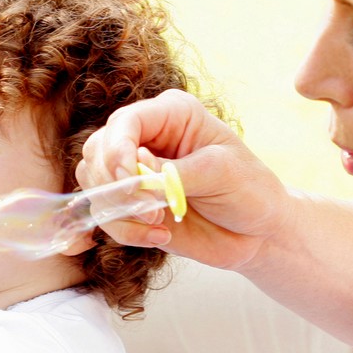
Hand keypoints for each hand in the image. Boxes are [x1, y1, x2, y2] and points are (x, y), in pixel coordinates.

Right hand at [77, 89, 291, 270]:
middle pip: (97, 151)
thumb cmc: (249, 190)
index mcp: (171, 115)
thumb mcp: (221, 173)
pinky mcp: (133, 207)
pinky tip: (159, 237)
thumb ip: (175, 172)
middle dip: (114, 184)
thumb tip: (135, 172)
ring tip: (159, 224)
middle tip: (151, 210)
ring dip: (119, 211)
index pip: (125, 122)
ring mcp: (136, 174)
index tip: (129, 178)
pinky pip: (106, 216)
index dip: (118, 149)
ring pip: (94, 185)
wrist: (258, 232)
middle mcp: (146, 140)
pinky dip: (126, 231)